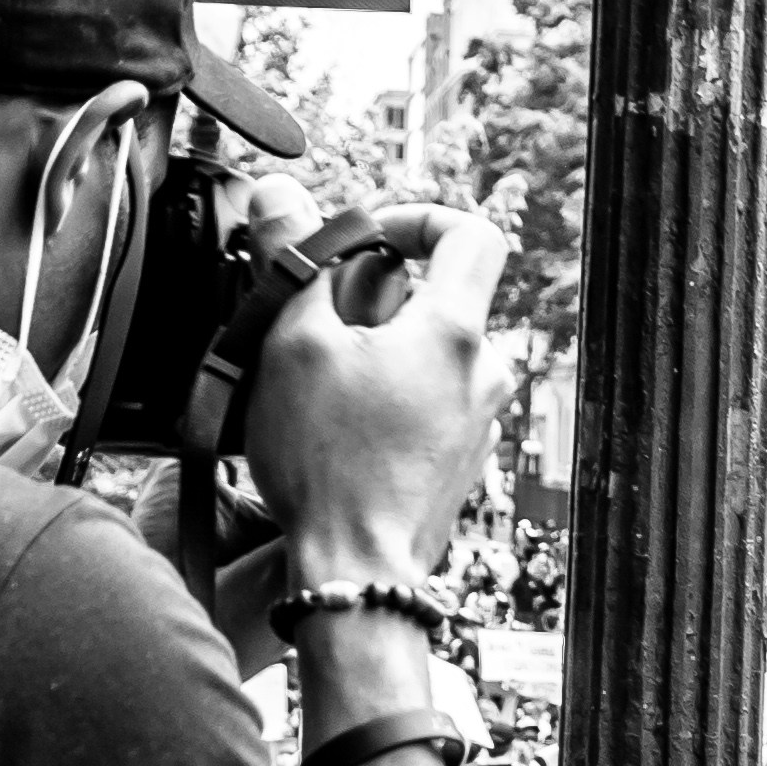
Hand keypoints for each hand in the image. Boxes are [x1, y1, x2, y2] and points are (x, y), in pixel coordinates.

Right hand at [234, 204, 517, 590]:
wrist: (358, 570)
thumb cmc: (327, 464)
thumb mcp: (293, 344)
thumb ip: (296, 262)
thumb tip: (281, 195)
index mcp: (457, 332)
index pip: (472, 233)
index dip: (419, 220)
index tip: (371, 243)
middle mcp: (486, 373)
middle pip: (440, 298)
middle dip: (376, 301)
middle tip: (318, 331)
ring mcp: (482, 421)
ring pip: (430, 355)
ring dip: (377, 355)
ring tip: (321, 390)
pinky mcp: (464, 459)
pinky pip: (430, 403)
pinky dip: (390, 399)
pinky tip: (343, 430)